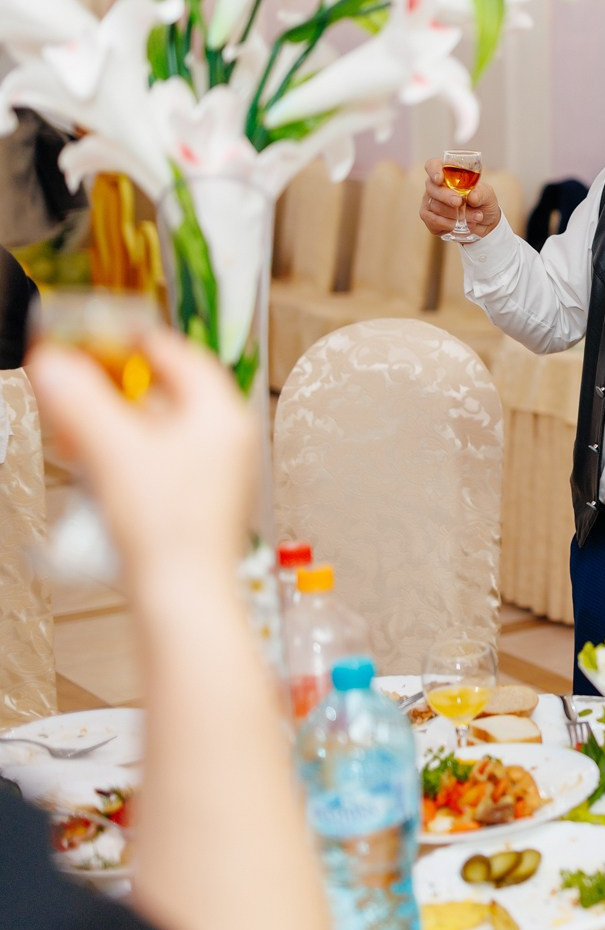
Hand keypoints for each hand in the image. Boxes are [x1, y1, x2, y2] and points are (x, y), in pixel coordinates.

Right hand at [26, 330, 253, 588]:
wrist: (183, 595)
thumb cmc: (168, 529)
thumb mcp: (113, 452)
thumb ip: (80, 402)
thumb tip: (53, 362)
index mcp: (221, 416)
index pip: (181, 357)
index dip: (135, 341)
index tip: (99, 333)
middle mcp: (226, 439)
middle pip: (166, 392)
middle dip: (115, 385)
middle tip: (77, 378)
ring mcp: (215, 470)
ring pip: (158, 427)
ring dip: (114, 420)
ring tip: (74, 422)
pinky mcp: (196, 499)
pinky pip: (158, 458)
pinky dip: (124, 450)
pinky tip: (91, 461)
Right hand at [419, 157, 500, 238]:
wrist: (484, 222)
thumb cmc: (483, 202)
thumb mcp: (488, 195)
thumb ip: (481, 194)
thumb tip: (472, 196)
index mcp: (447, 174)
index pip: (433, 165)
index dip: (434, 170)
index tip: (440, 178)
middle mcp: (435, 186)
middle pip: (432, 187)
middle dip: (446, 196)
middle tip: (459, 202)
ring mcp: (430, 202)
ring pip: (435, 206)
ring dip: (455, 214)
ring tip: (476, 217)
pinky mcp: (430, 218)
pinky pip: (433, 221)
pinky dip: (449, 224)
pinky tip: (460, 225)